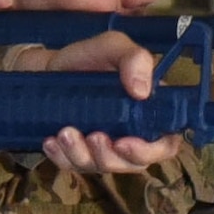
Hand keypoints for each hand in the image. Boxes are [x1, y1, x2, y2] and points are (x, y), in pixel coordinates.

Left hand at [38, 31, 181, 171]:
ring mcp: (102, 148)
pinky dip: (61, 157)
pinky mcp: (76, 154)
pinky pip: (71, 166)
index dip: (150, 151)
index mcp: (148, 113)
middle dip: (111, 157)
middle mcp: (130, 135)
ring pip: (100, 167)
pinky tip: (51, 140)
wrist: (48, 66)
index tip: (125, 142)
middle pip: (132, 164)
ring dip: (82, 155)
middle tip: (94, 136)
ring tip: (65, 132)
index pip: (164, 144)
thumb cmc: (88, 58)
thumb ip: (135, 59)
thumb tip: (142, 91)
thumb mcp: (112, 46)